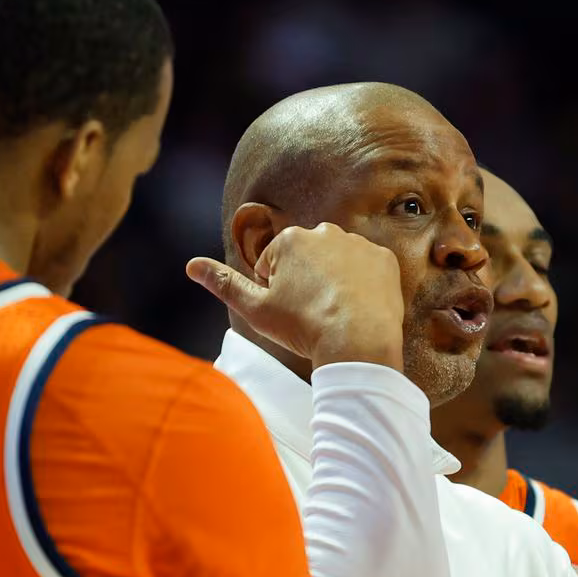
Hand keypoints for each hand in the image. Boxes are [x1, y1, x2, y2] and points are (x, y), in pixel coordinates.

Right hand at [186, 223, 404, 370]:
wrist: (357, 345)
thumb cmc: (303, 328)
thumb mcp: (255, 309)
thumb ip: (224, 283)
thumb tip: (191, 265)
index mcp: (291, 239)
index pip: (274, 265)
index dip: (277, 294)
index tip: (290, 313)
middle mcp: (326, 232)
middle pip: (308, 261)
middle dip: (306, 283)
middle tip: (313, 315)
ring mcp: (359, 244)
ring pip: (339, 265)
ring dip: (335, 284)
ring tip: (336, 315)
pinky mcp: (385, 260)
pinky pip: (369, 272)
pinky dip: (364, 288)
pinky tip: (359, 309)